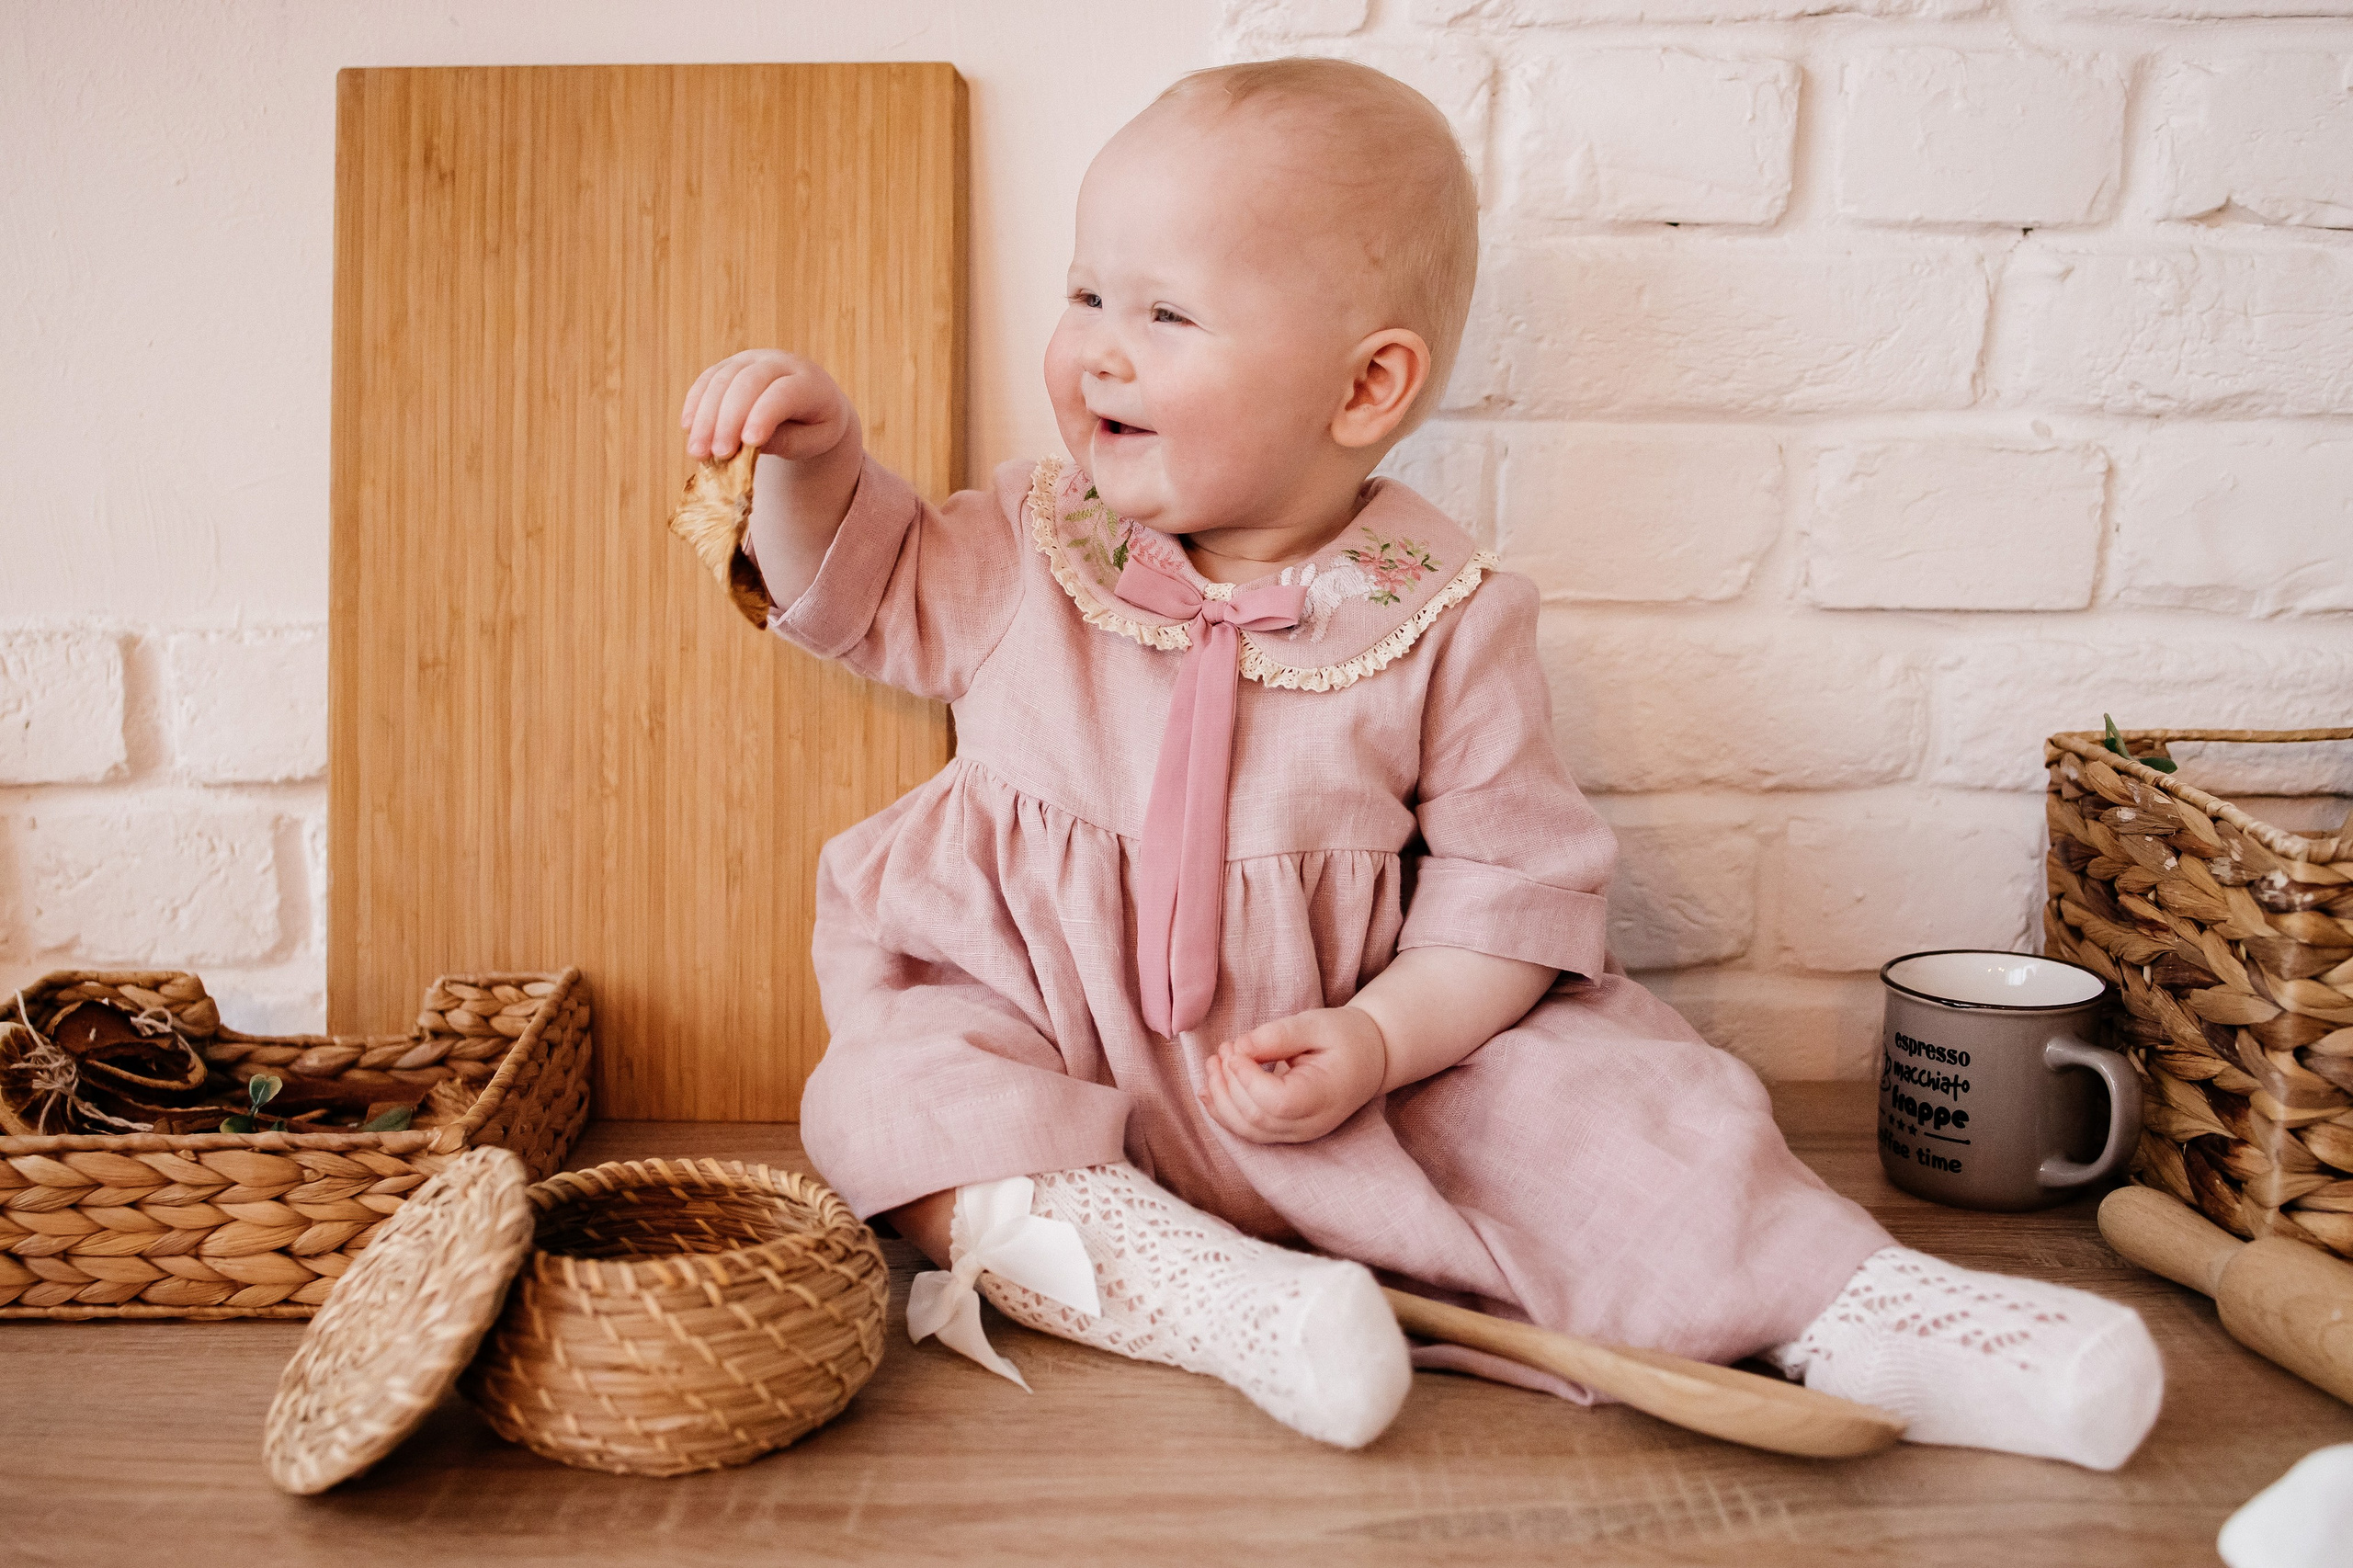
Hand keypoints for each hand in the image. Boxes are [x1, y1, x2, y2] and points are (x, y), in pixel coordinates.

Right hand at [681, 349, 851, 462]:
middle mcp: (778, 362)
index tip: (748, 444)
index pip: (782, 394)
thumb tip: (750, 445)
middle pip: (747, 383)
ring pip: (722, 380)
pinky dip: (695, 404)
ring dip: (706, 417)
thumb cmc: (815, 426)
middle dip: (728, 420)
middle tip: (718, 454)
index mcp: (809, 381)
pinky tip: (688, 429)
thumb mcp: (814, 440)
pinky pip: (707, 380)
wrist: (812, 402)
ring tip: (698, 452)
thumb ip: (788, 442)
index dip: (763, 416)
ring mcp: (751, 360)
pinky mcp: (730, 365)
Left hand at [1199, 1007, 1387, 1144]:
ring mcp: (1298, 1134)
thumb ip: (1279, 1036)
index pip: (1278, 1102)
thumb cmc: (1346, 1038)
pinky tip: (1209, 1090)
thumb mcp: (1317, 1024)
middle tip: (1223, 1050)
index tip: (1235, 1049)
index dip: (1247, 1079)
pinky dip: (1224, 1113)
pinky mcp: (1285, 1132)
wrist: (1368, 1059)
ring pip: (1248, 1131)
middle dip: (1229, 1084)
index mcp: (1325, 1096)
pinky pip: (1249, 1132)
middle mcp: (1311, 1124)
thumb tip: (1240, 1047)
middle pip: (1257, 1119)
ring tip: (1213, 1064)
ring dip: (1221, 1099)